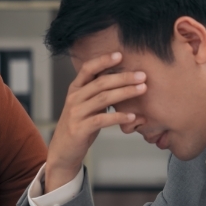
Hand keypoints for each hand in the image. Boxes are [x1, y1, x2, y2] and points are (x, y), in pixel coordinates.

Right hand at [44, 52, 146, 191]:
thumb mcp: (85, 105)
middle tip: (142, 75)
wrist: (63, 151)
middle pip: (100, 83)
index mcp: (75, 89)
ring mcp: (76, 114)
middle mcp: (74, 98)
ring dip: (125, 93)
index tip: (120, 55)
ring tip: (142, 90)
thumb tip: (122, 78)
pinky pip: (102, 120)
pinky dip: (119, 117)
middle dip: (123, 77)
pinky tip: (133, 117)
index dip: (103, 61)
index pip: (88, 69)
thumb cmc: (80, 125)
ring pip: (103, 98)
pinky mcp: (80, 129)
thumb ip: (97, 92)